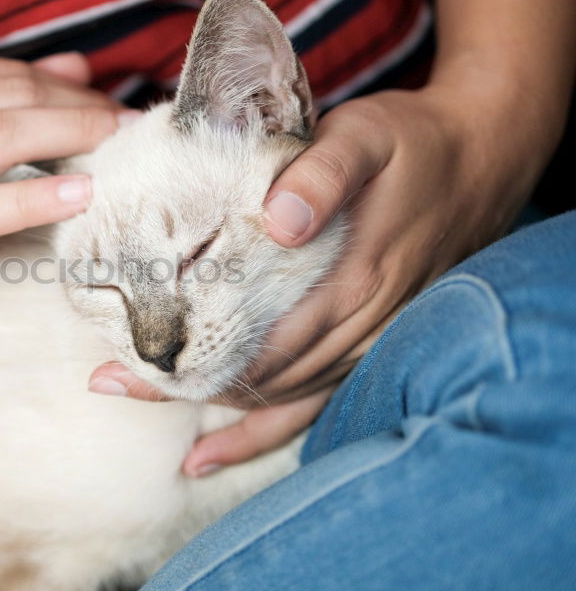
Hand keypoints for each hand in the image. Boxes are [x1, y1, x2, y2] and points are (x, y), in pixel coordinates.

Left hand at [90, 80, 544, 476]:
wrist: (478, 157)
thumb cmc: (411, 145)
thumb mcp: (365, 137)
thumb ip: (322, 174)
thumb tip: (280, 221)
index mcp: (353, 280)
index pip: (261, 342)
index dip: (195, 359)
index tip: (128, 362)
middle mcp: (360, 325)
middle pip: (261, 377)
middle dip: (185, 383)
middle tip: (111, 380)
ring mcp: (368, 341)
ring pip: (281, 397)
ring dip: (214, 407)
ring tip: (142, 399)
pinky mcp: (370, 342)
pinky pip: (314, 404)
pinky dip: (262, 433)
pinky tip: (212, 453)